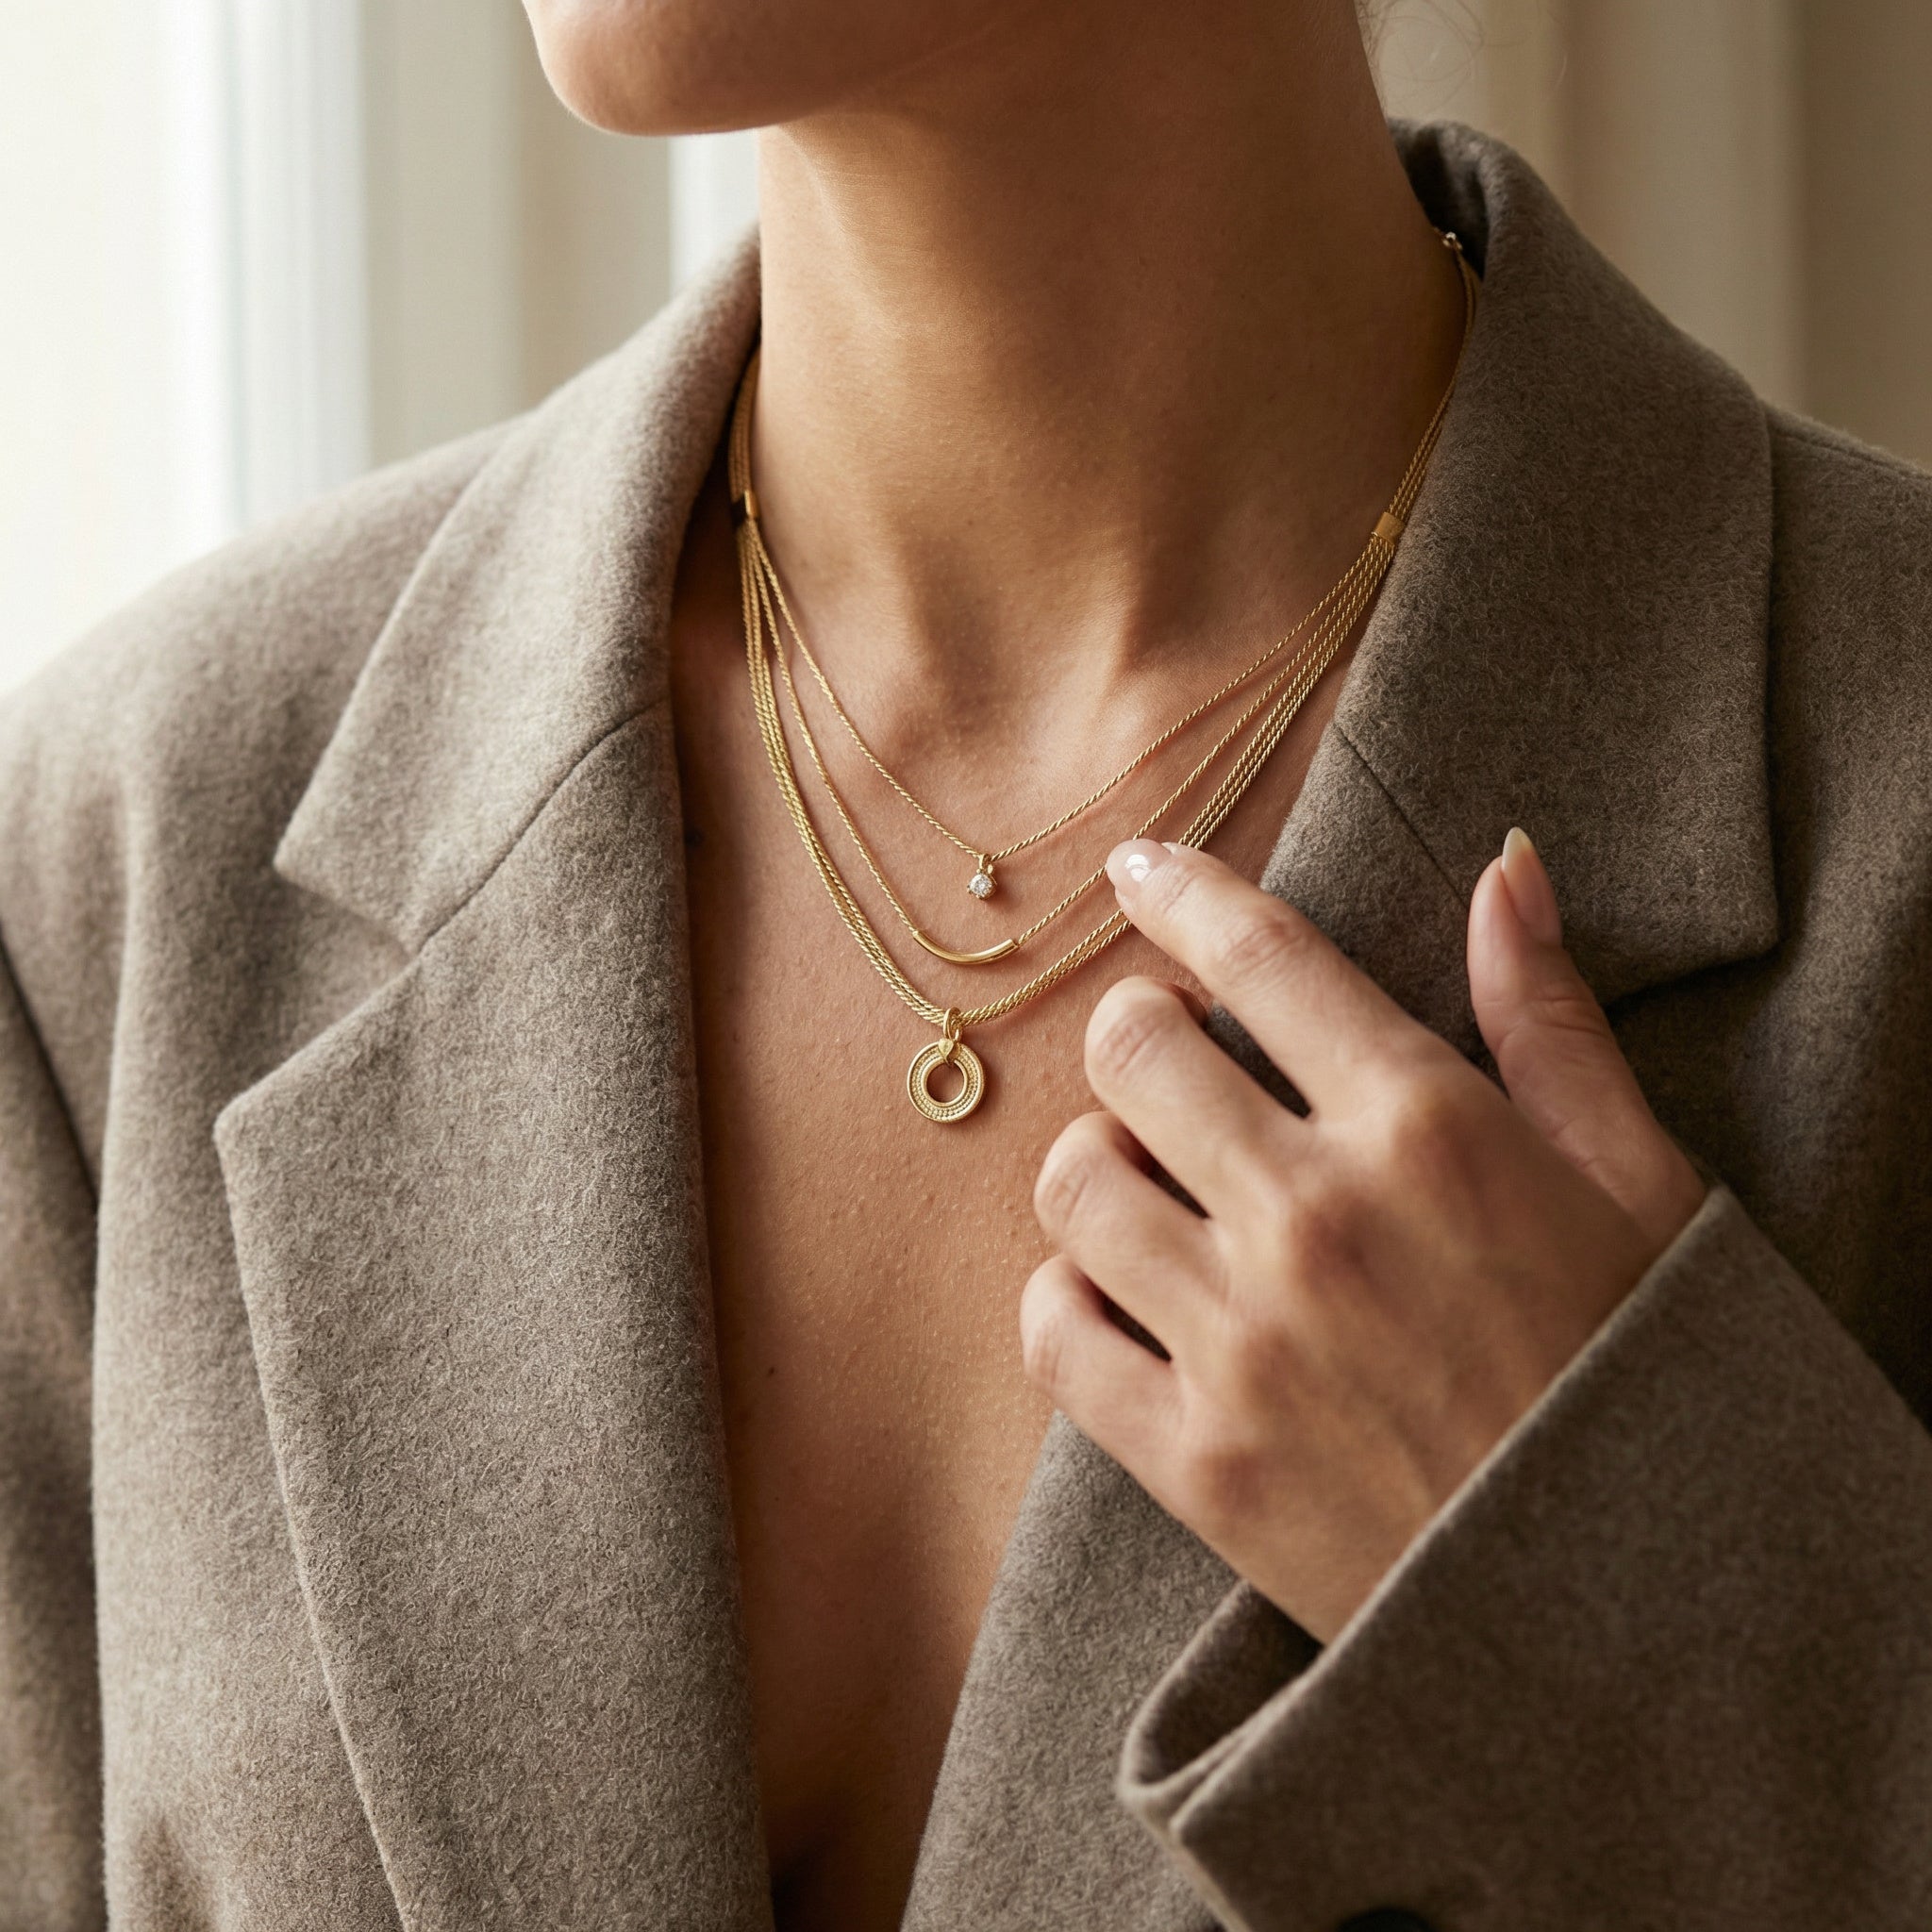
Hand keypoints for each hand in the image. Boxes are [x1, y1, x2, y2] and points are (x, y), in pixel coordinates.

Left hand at [1021, 829, 1706, 1641]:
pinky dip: (1063, 1297)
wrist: (1632, 1624)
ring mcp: (1243, 1343)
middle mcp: (1317, 1217)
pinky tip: (1120, 1296)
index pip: (1259, 954)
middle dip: (1139, 1031)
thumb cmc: (1639, 1378)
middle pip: (1130, 1048)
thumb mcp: (1638, 1184)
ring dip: (1098, 1162)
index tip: (1140, 869)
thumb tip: (1504, 866)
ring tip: (1155, 1185)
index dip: (1180, 890)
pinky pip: (1051, 1332)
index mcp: (1429, 1128)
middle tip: (1172, 1060)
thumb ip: (1551, 1020)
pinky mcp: (1194, 1461)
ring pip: (1071, 1181)